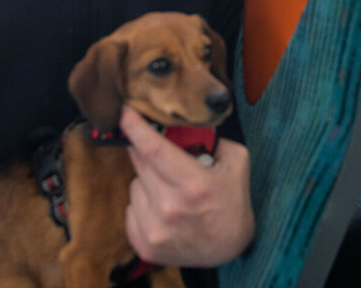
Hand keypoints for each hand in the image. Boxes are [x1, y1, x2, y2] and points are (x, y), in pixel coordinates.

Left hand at [120, 107, 254, 266]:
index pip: (153, 149)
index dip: (134, 127)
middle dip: (146, 150)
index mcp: (194, 184)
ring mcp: (155, 230)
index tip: (124, 111)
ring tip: (170, 189)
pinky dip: (143, 205)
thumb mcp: (236, 161)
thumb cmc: (233, 201)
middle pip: (140, 163)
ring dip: (147, 181)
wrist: (230, 250)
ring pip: (134, 185)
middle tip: (161, 152)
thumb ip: (214, 137)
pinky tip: (163, 210)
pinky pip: (130, 209)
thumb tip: (184, 122)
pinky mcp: (145, 246)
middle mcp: (170, 208)